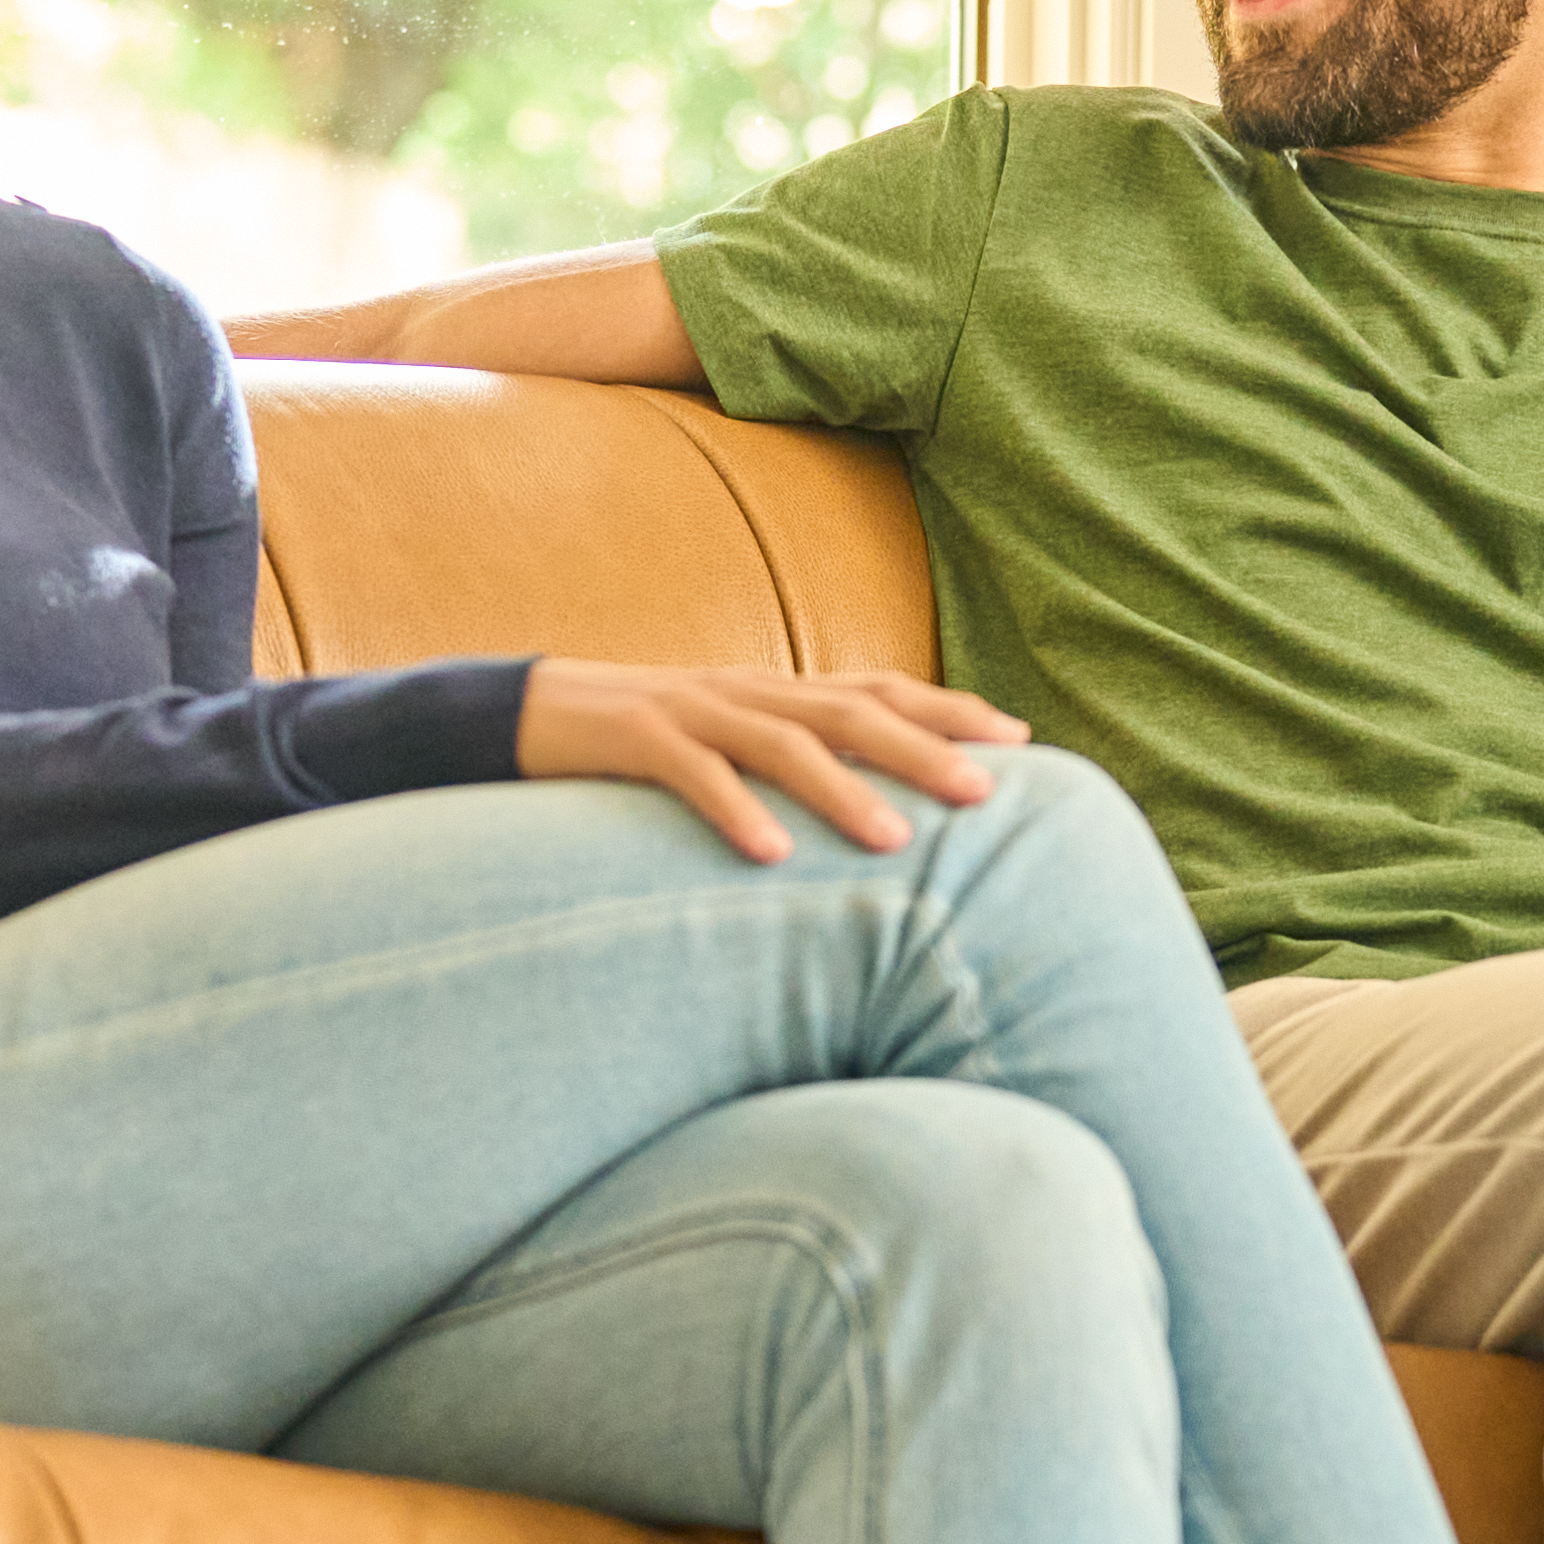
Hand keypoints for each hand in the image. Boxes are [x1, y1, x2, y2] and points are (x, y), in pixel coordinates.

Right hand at [517, 659, 1031, 862]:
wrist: (524, 712)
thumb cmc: (641, 743)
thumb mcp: (730, 744)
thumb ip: (796, 761)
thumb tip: (881, 806)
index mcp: (775, 690)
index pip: (879, 688)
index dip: (949, 708)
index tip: (1018, 740)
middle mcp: (747, 689)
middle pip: (851, 710)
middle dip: (924, 749)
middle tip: (985, 794)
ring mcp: (692, 708)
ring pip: (784, 742)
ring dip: (845, 790)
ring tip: (897, 842)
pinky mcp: (636, 737)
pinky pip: (693, 773)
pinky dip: (736, 811)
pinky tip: (771, 855)